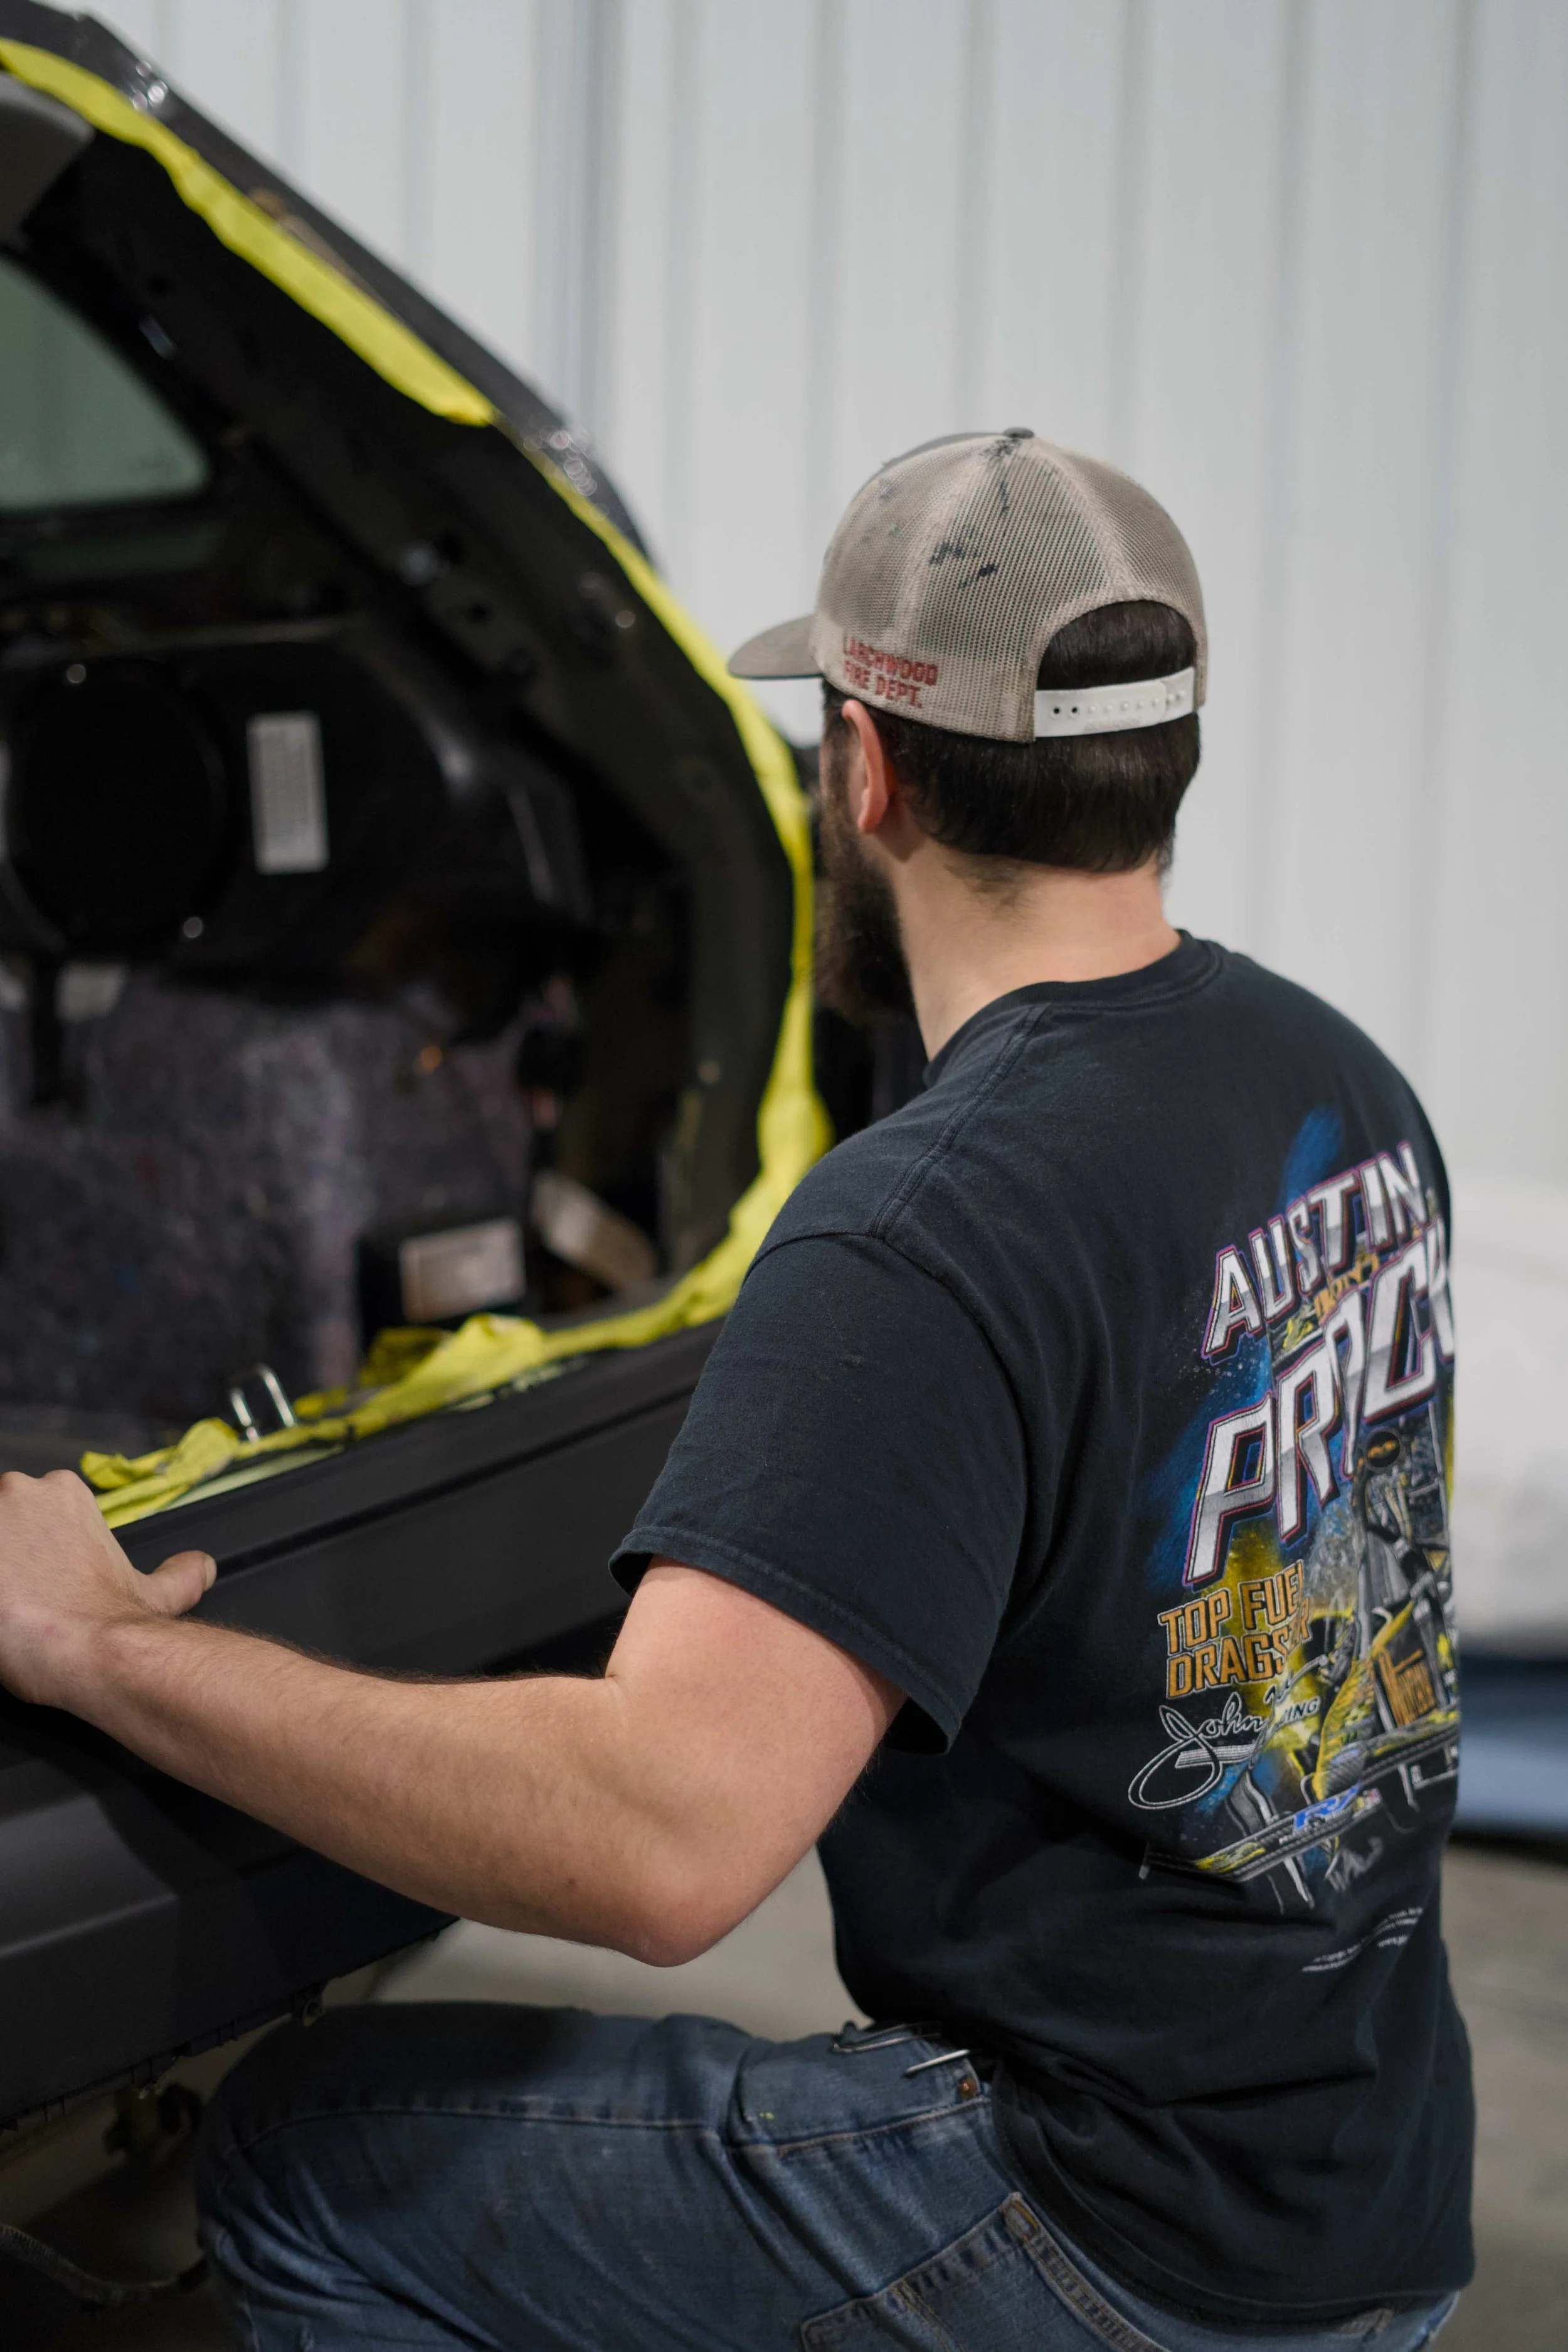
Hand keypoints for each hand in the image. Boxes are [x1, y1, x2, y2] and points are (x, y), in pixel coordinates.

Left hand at [0, 1470, 213, 1709]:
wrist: (92, 1652)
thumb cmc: (115, 1622)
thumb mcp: (160, 1594)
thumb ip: (180, 1575)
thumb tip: (202, 1568)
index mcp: (63, 1492)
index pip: (23, 1515)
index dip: (24, 1552)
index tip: (31, 1583)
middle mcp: (18, 1492)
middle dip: (2, 1558)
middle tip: (15, 1599)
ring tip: (6, 1610)